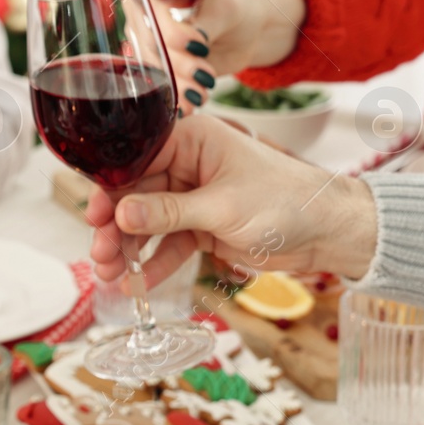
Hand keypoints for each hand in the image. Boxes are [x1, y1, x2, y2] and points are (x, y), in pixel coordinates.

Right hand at [86, 114, 378, 286]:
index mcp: (192, 140)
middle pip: (134, 195)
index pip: (136, 158)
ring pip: (146, 223)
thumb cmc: (287, 201)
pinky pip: (167, 244)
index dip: (110, 188)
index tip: (94, 216)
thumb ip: (168, 212)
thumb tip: (121, 215)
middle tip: (100, 254)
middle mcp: (187, 165)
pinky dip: (153, 263)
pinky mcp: (201, 226)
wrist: (329, 232)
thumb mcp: (221, 207)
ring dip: (127, 249)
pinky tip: (136, 284)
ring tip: (109, 275)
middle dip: (115, 227)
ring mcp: (192, 197)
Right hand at [158, 0, 307, 111]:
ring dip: (176, 86)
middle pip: (150, 45)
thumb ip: (207, 23)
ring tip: (201, 95)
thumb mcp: (227, 9)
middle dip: (177, 65)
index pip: (151, 10)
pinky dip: (174, 98)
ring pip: (153, 68)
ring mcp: (150, 44)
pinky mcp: (160, 66)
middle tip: (206, 75)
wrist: (247, 26)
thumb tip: (194, 43)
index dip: (169, 32)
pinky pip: (159, 85)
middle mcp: (146, 17)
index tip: (200, 46)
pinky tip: (186, 108)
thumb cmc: (237, 5)